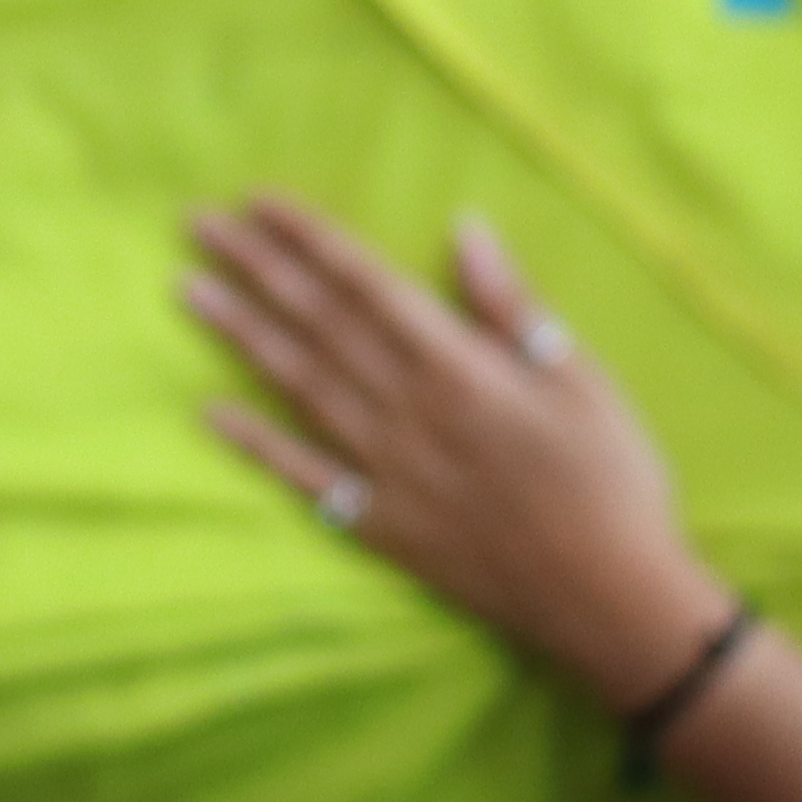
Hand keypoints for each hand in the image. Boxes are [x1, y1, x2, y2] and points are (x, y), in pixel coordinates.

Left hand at [184, 197, 734, 697]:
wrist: (609, 600)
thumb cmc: (612, 480)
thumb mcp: (581, 379)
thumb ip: (511, 306)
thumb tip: (463, 226)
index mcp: (458, 366)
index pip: (366, 284)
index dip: (310, 239)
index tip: (259, 201)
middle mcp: (406, 411)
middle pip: (319, 325)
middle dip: (258, 270)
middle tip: (198, 225)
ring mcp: (385, 471)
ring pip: (299, 387)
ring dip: (242, 336)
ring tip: (190, 292)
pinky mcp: (380, 525)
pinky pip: (305, 479)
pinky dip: (256, 445)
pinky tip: (209, 414)